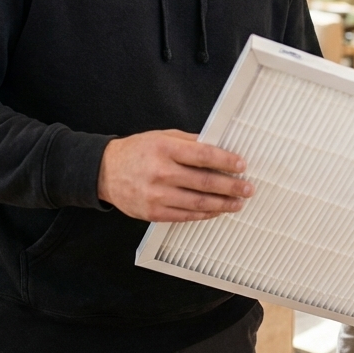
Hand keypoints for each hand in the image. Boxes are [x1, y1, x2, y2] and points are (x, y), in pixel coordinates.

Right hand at [97, 129, 252, 221]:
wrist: (105, 172)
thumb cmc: (137, 151)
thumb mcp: (162, 137)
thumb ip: (190, 142)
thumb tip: (219, 146)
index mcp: (165, 149)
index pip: (203, 155)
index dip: (226, 161)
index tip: (242, 165)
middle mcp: (161, 172)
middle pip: (205, 182)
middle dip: (231, 186)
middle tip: (248, 188)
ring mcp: (157, 195)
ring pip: (198, 202)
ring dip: (223, 204)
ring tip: (238, 203)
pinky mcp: (153, 213)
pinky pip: (186, 215)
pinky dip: (205, 213)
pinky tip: (216, 210)